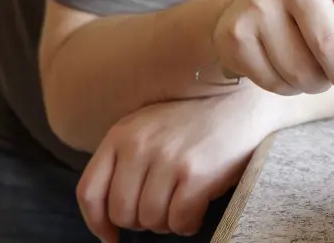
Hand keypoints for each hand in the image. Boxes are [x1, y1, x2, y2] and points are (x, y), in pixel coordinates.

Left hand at [76, 93, 269, 241]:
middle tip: (164, 209)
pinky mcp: (196, 174)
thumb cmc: (197, 121)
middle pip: (121, 212)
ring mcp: (168, 159)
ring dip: (168, 222)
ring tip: (184, 204)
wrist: (244, 103)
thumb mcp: (149, 128)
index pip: (89, 191)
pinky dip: (188, 223)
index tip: (110, 236)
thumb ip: (125, 161)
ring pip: (150, 221)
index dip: (97, 222)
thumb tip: (108, 219)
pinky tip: (199, 208)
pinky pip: (179, 222)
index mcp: (122, 134)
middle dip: (142, 221)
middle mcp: (139, 145)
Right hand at [212, 0, 333, 95]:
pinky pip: (275, 83)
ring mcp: (259, 3)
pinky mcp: (235, 33)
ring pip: (304, 73)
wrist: (255, 5)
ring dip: (318, 84)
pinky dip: (288, 88)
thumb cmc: (319, 9)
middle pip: (333, 48)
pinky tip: (286, 66)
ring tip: (315, 66)